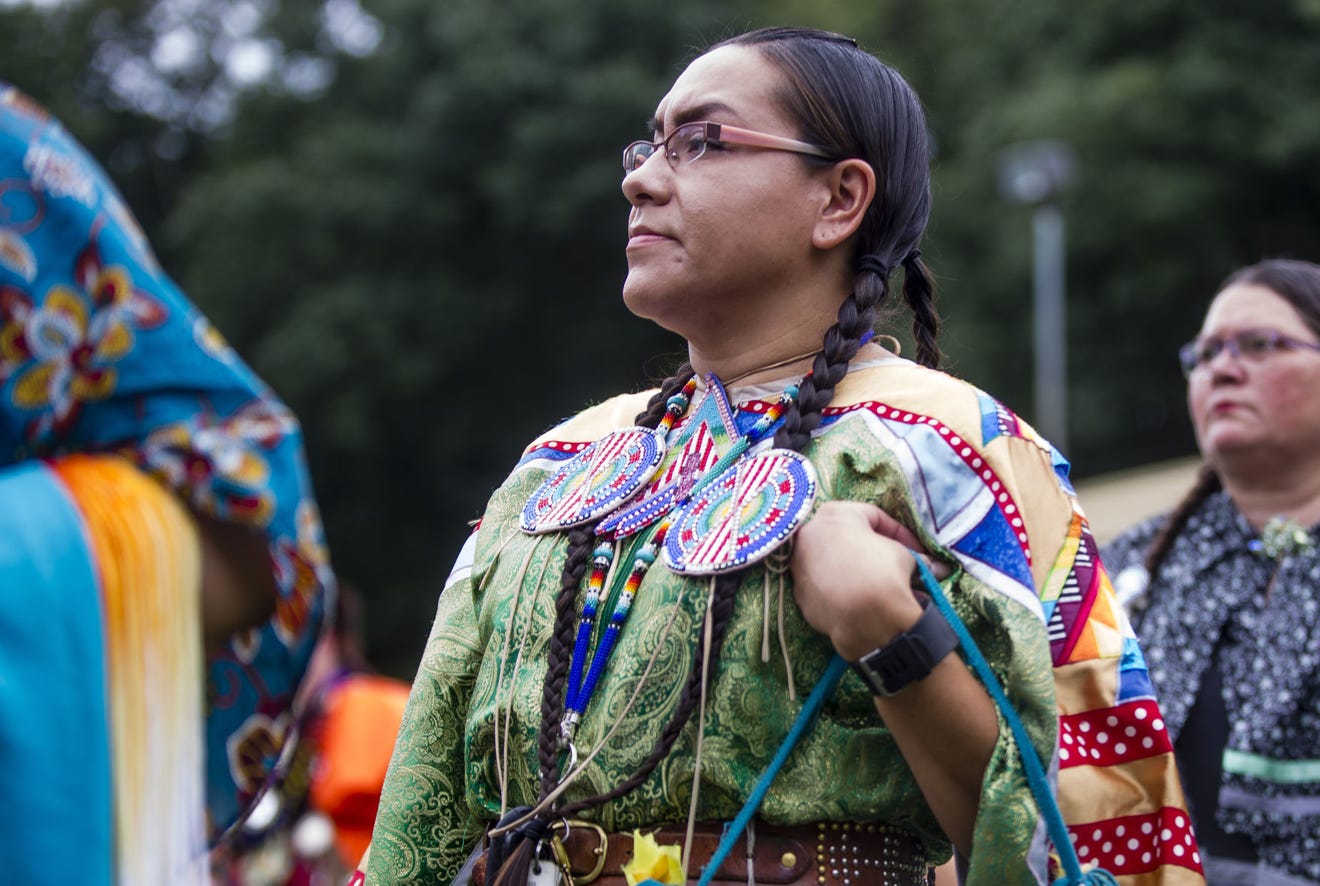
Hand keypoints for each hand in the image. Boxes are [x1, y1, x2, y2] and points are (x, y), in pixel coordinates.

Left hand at [790, 500, 947, 660]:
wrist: (866, 617)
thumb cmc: (884, 572)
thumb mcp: (904, 556)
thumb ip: (911, 555)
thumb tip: (932, 568)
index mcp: (834, 514)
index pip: (874, 516)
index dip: (901, 534)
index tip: (918, 550)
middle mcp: (809, 536)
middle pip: (847, 538)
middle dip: (874, 550)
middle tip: (896, 565)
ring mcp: (799, 567)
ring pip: (832, 564)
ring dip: (855, 571)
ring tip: (880, 586)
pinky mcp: (800, 596)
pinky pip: (825, 588)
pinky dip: (841, 592)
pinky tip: (861, 603)